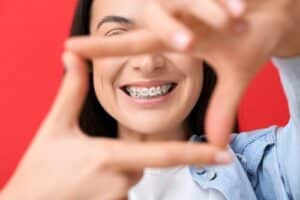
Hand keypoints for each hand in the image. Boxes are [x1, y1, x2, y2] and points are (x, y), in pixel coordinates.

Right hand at [1, 52, 231, 199]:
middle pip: (140, 163)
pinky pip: (121, 191)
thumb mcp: (55, 126)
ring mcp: (116, 199)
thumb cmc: (39, 168)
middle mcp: (120, 181)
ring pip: (130, 177)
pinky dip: (110, 184)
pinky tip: (86, 185)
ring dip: (115, 171)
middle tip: (90, 159)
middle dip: (125, 157)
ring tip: (83, 173)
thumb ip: (71, 91)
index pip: (163, 155)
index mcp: (110, 156)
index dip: (197, 154)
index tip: (225, 153)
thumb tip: (72, 56)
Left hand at [65, 0, 297, 147]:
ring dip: (212, 10)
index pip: (136, 41)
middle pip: (159, 14)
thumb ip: (221, 107)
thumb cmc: (249, 41)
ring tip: (237, 19)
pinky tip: (242, 6)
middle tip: (189, 42)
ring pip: (194, 1)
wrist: (275, 15)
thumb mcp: (235, 75)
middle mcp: (184, 13)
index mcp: (181, 36)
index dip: (104, 47)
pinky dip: (230, 0)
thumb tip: (216, 146)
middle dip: (171, 29)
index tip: (69, 49)